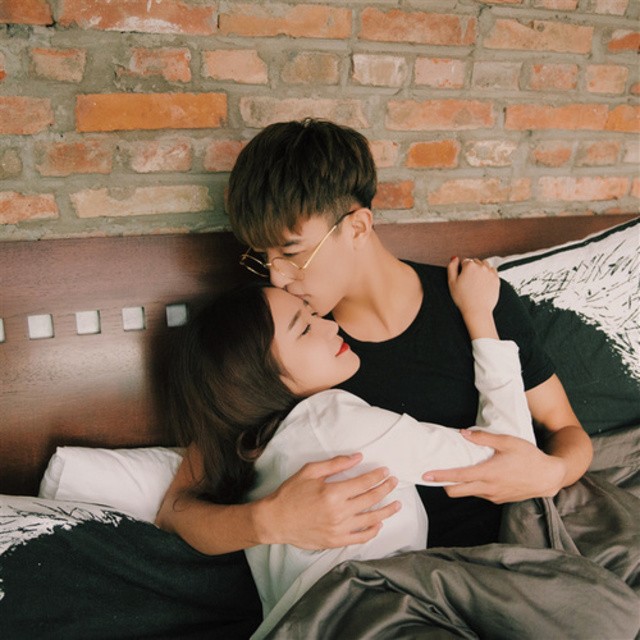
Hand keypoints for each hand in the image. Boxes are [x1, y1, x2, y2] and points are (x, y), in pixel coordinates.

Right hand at [256, 454, 400, 549]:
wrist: (275, 520)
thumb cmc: (291, 493)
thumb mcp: (310, 471)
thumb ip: (335, 464)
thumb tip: (357, 457)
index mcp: (333, 493)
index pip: (364, 483)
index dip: (377, 476)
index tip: (385, 471)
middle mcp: (339, 512)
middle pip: (371, 499)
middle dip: (385, 489)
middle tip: (393, 482)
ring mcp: (339, 529)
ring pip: (371, 520)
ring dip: (387, 511)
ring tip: (397, 504)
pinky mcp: (335, 541)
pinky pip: (360, 537)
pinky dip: (372, 531)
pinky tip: (379, 523)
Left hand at [422, 431, 565, 502]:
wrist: (549, 477)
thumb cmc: (529, 457)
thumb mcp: (508, 442)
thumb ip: (484, 438)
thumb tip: (463, 433)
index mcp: (488, 473)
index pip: (457, 477)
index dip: (439, 476)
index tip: (425, 475)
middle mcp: (488, 488)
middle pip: (456, 492)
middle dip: (443, 484)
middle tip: (435, 474)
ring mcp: (493, 496)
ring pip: (467, 493)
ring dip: (459, 485)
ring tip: (456, 471)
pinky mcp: (498, 499)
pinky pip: (479, 494)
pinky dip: (472, 486)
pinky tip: (476, 475)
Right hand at [447, 257, 499, 317]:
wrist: (477, 310)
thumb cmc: (463, 299)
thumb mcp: (451, 282)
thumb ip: (451, 267)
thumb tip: (455, 258)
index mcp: (469, 266)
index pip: (465, 261)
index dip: (462, 269)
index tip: (462, 277)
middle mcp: (481, 266)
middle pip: (475, 261)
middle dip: (471, 268)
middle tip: (468, 281)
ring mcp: (490, 272)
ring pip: (484, 264)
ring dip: (480, 269)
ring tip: (476, 281)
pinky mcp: (497, 279)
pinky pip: (492, 271)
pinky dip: (488, 274)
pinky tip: (483, 282)